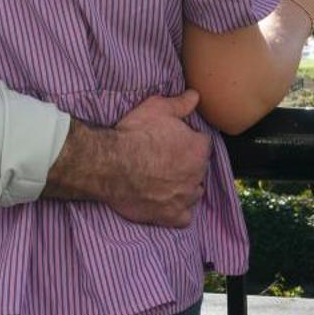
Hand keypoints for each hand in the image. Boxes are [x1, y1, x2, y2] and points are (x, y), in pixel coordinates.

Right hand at [43, 90, 211, 227]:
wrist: (111, 165)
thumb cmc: (134, 134)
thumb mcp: (157, 107)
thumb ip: (180, 103)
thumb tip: (196, 96)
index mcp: (198, 148)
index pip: (203, 143)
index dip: (189, 140)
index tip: (175, 140)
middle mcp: (197, 174)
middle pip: (199, 168)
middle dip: (188, 164)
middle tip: (166, 160)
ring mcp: (185, 198)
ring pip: (194, 193)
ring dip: (185, 187)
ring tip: (166, 182)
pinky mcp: (171, 217)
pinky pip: (184, 218)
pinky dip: (178, 212)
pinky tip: (166, 204)